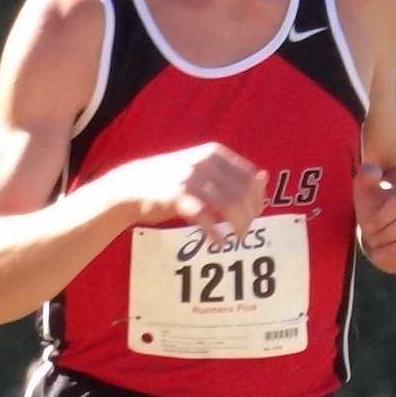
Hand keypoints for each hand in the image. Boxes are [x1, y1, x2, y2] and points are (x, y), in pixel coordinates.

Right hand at [109, 143, 267, 247]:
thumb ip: (231, 173)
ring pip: (228, 205)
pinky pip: (204, 217)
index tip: (256, 215)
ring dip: (237, 226)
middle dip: (250, 215)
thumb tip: (264, 178)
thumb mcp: (203, 168)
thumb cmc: (172, 179)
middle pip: (242, 192)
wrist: (131, 185)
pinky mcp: (176, 197)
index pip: (250, 176)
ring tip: (237, 238)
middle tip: (246, 231)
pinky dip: (216, 233)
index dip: (258, 198)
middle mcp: (204, 163)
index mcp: (214, 153)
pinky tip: (219, 243)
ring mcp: (189, 179)